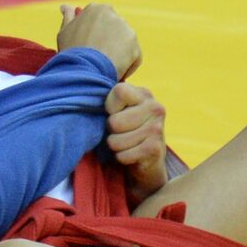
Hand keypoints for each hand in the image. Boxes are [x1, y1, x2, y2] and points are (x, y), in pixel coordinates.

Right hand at [56, 3, 141, 80]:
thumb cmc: (71, 53)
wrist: (83, 71)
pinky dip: (126, 67)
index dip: (95, 38)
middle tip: (98, 61)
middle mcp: (114, 15)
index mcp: (96, 9)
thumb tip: (66, 6)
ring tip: (105, 69)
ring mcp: (126, 30)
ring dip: (117, 56)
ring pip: (124, 45)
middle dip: (109, 45)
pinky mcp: (135, 46)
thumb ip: (68, 17)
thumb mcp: (64, 32)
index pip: (100, 23)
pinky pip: (134, 58)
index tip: (89, 50)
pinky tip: (115, 74)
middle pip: (114, 32)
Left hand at [105, 82, 166, 203]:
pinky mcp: (155, 148)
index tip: (114, 114)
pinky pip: (123, 155)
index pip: (119, 91)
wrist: (148, 162)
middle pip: (114, 121)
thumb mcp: (120, 110)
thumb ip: (110, 97)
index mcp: (144, 94)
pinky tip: (131, 155)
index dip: (110, 107)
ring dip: (116, 147)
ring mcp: (157, 128)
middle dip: (111, 133)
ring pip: (116, 140)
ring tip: (125, 145)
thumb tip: (88, 83)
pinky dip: (122, 158)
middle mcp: (155, 107)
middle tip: (121, 134)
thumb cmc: (126, 133)